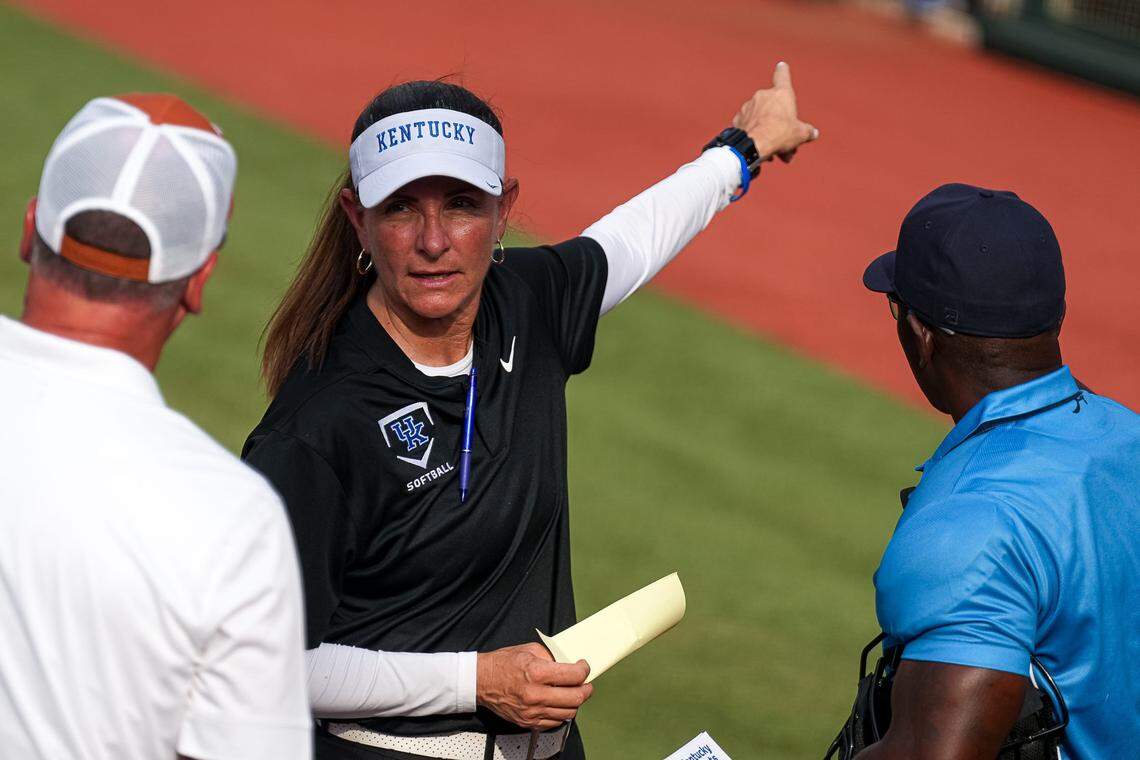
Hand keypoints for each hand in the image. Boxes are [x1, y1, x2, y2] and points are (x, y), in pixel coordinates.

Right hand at [476, 643, 592, 729]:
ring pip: (568, 713)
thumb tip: (568, 663)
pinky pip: (555, 722)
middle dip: (586, 689)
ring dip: (575, 702)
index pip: (573, 676)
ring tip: (573, 693)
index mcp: (536, 673)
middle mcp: (535, 695)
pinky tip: (559, 703)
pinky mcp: (528, 722)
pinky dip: (561, 713)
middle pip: (576, 698)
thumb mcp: (529, 650)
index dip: (584, 670)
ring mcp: (532, 711)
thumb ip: (551, 657)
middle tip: (586, 684)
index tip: (584, 667)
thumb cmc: (502, 664)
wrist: (481, 681)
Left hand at [732, 61, 818, 163]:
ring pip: (761, 119)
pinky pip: (749, 126)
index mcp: (781, 93)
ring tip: (773, 151)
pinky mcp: (738, 119)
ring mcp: (748, 106)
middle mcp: (763, 95)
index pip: (782, 76)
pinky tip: (758, 148)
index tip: (781, 65)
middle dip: (780, 125)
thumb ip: (807, 132)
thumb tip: (813, 133)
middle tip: (785, 143)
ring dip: (768, 132)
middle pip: (774, 109)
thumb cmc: (779, 134)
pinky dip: (755, 135)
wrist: (753, 145)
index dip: (783, 71)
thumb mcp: (800, 134)